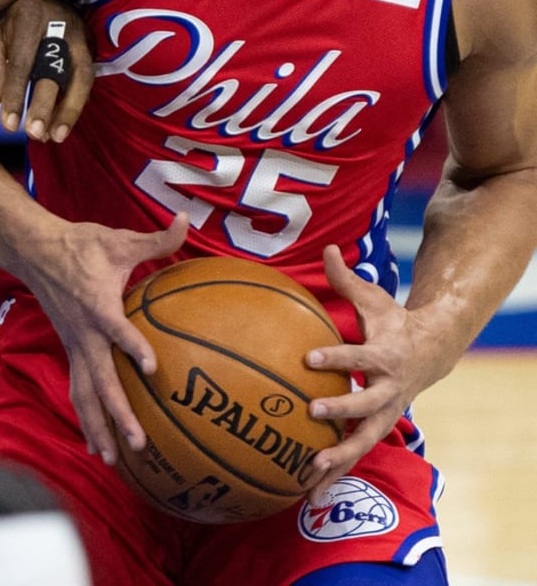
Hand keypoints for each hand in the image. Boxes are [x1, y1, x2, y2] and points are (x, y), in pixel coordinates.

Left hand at [0, 0, 92, 140]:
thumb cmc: (6, 18)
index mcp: (28, 15)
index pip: (22, 60)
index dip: (15, 94)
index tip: (8, 125)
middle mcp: (59, 23)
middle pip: (55, 67)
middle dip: (45, 104)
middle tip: (34, 134)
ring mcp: (80, 34)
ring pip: (81, 75)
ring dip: (70, 109)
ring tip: (55, 137)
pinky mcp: (90, 45)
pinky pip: (85, 79)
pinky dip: (74, 105)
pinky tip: (61, 127)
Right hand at [17, 212, 188, 465]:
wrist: (35, 250)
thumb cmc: (81, 245)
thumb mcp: (118, 239)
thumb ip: (156, 238)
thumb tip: (187, 220)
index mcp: (97, 305)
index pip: (116, 329)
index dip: (132, 347)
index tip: (150, 368)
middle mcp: (83, 333)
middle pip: (99, 380)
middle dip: (118, 413)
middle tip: (139, 443)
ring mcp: (74, 345)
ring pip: (83, 393)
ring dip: (97, 426)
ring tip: (111, 459)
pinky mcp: (71, 350)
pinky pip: (77, 389)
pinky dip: (86, 417)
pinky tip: (96, 443)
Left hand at [302, 245, 441, 499]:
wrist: (431, 353)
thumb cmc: (392, 322)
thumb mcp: (373, 299)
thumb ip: (345, 279)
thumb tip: (329, 248)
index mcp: (385, 356)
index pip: (359, 357)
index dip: (336, 358)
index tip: (309, 359)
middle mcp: (388, 391)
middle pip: (365, 405)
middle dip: (340, 410)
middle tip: (311, 411)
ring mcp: (386, 414)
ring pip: (364, 441)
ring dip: (338, 457)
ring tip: (309, 470)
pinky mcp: (378, 430)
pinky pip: (355, 455)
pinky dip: (335, 473)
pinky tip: (306, 489)